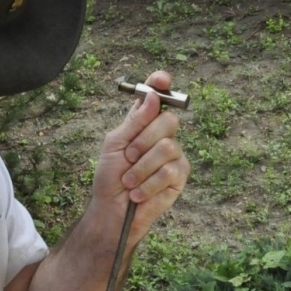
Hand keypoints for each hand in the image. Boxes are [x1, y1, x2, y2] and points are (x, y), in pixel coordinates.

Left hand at [93, 71, 189, 242]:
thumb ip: (134, 121)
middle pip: (169, 120)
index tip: (161, 80)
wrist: (112, 211)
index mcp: (144, 123)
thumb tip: (154, 96)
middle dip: (144, 140)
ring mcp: (174, 155)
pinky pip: (169, 171)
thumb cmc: (110, 177)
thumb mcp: (115, 145)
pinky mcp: (180, 176)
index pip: (158, 97)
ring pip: (167, 147)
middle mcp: (162, 135)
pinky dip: (148, 184)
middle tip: (129, 156)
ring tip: (130, 181)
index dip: (161, 85)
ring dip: (142, 168)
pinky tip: (139, 193)